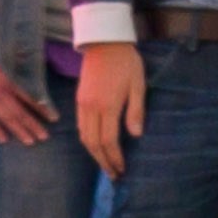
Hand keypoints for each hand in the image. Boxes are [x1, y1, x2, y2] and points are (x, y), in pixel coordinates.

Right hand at [0, 63, 54, 147]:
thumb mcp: (8, 59)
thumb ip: (21, 67)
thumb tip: (38, 71)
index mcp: (11, 79)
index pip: (30, 97)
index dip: (42, 108)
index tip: (54, 118)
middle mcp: (1, 91)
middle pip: (19, 111)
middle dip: (32, 125)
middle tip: (44, 137)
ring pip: (6, 117)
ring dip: (18, 130)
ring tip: (29, 141)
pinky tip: (3, 140)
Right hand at [75, 42, 146, 172]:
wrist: (103, 42)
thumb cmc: (126, 62)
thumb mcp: (138, 85)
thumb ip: (136, 111)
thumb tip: (136, 135)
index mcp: (108, 105)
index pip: (109, 140)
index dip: (114, 157)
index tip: (122, 169)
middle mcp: (91, 108)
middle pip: (93, 143)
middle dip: (103, 161)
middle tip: (113, 175)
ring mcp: (82, 104)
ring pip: (84, 136)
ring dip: (94, 153)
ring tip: (105, 164)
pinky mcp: (79, 100)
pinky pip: (80, 126)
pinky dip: (87, 140)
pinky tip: (96, 146)